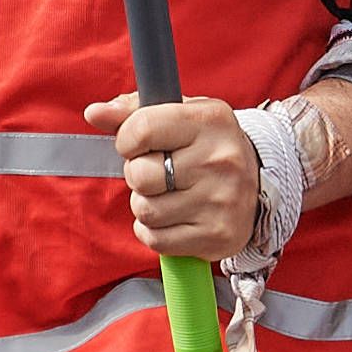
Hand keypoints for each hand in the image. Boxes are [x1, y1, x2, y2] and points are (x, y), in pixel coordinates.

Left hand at [85, 93, 261, 262]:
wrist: (256, 185)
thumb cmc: (207, 146)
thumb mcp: (179, 116)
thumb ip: (133, 111)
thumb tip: (94, 112)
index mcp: (211, 120)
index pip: (143, 128)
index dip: (127, 139)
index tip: (137, 144)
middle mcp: (220, 160)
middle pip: (140, 174)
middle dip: (137, 175)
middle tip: (157, 173)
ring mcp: (221, 201)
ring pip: (145, 211)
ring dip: (146, 205)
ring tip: (168, 195)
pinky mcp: (216, 235)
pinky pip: (156, 240)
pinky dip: (154, 232)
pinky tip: (173, 218)